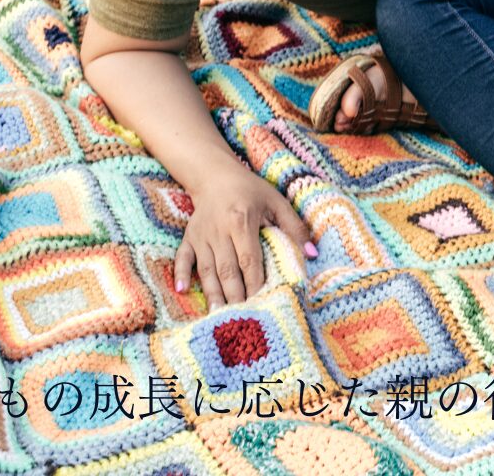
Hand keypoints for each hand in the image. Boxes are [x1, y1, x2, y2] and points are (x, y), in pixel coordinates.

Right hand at [174, 167, 312, 308]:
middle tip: (242, 318)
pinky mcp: (189, 237)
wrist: (216, 175)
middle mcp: (219, 231)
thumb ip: (294, 227)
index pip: (249, 259)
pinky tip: (182, 291)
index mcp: (241, 221)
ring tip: (219, 315)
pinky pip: (182, 257)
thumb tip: (312, 253)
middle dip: (234, 295)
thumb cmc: (251, 191)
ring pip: (206, 269)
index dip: (255, 282)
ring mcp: (201, 235)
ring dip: (212, 293)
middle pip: (227, 269)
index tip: (262, 301)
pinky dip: (181, 274)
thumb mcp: (277, 202)